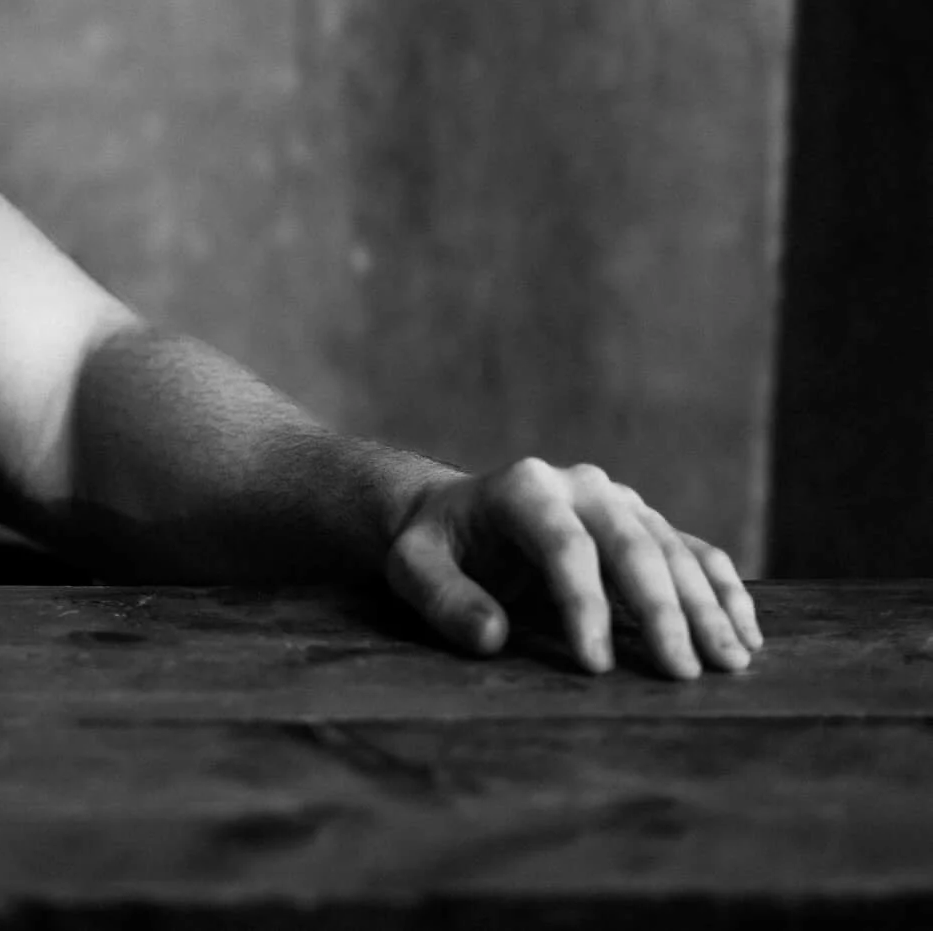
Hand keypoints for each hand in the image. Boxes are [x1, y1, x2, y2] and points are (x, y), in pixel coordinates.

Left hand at [384, 458, 761, 677]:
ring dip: (707, 606)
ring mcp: (620, 502)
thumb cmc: (434, 548)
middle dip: (662, 610)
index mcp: (522, 489)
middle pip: (632, 545)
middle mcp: (581, 487)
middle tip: (682, 672)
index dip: (583, 605)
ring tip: (730, 663)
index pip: (563, 546)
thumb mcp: (411, 568)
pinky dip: (725, 590)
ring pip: (673, 549)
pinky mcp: (644, 524)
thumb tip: (492, 635)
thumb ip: (443, 599)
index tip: (595, 666)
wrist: (458, 518)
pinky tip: (747, 633)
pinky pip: (695, 552)